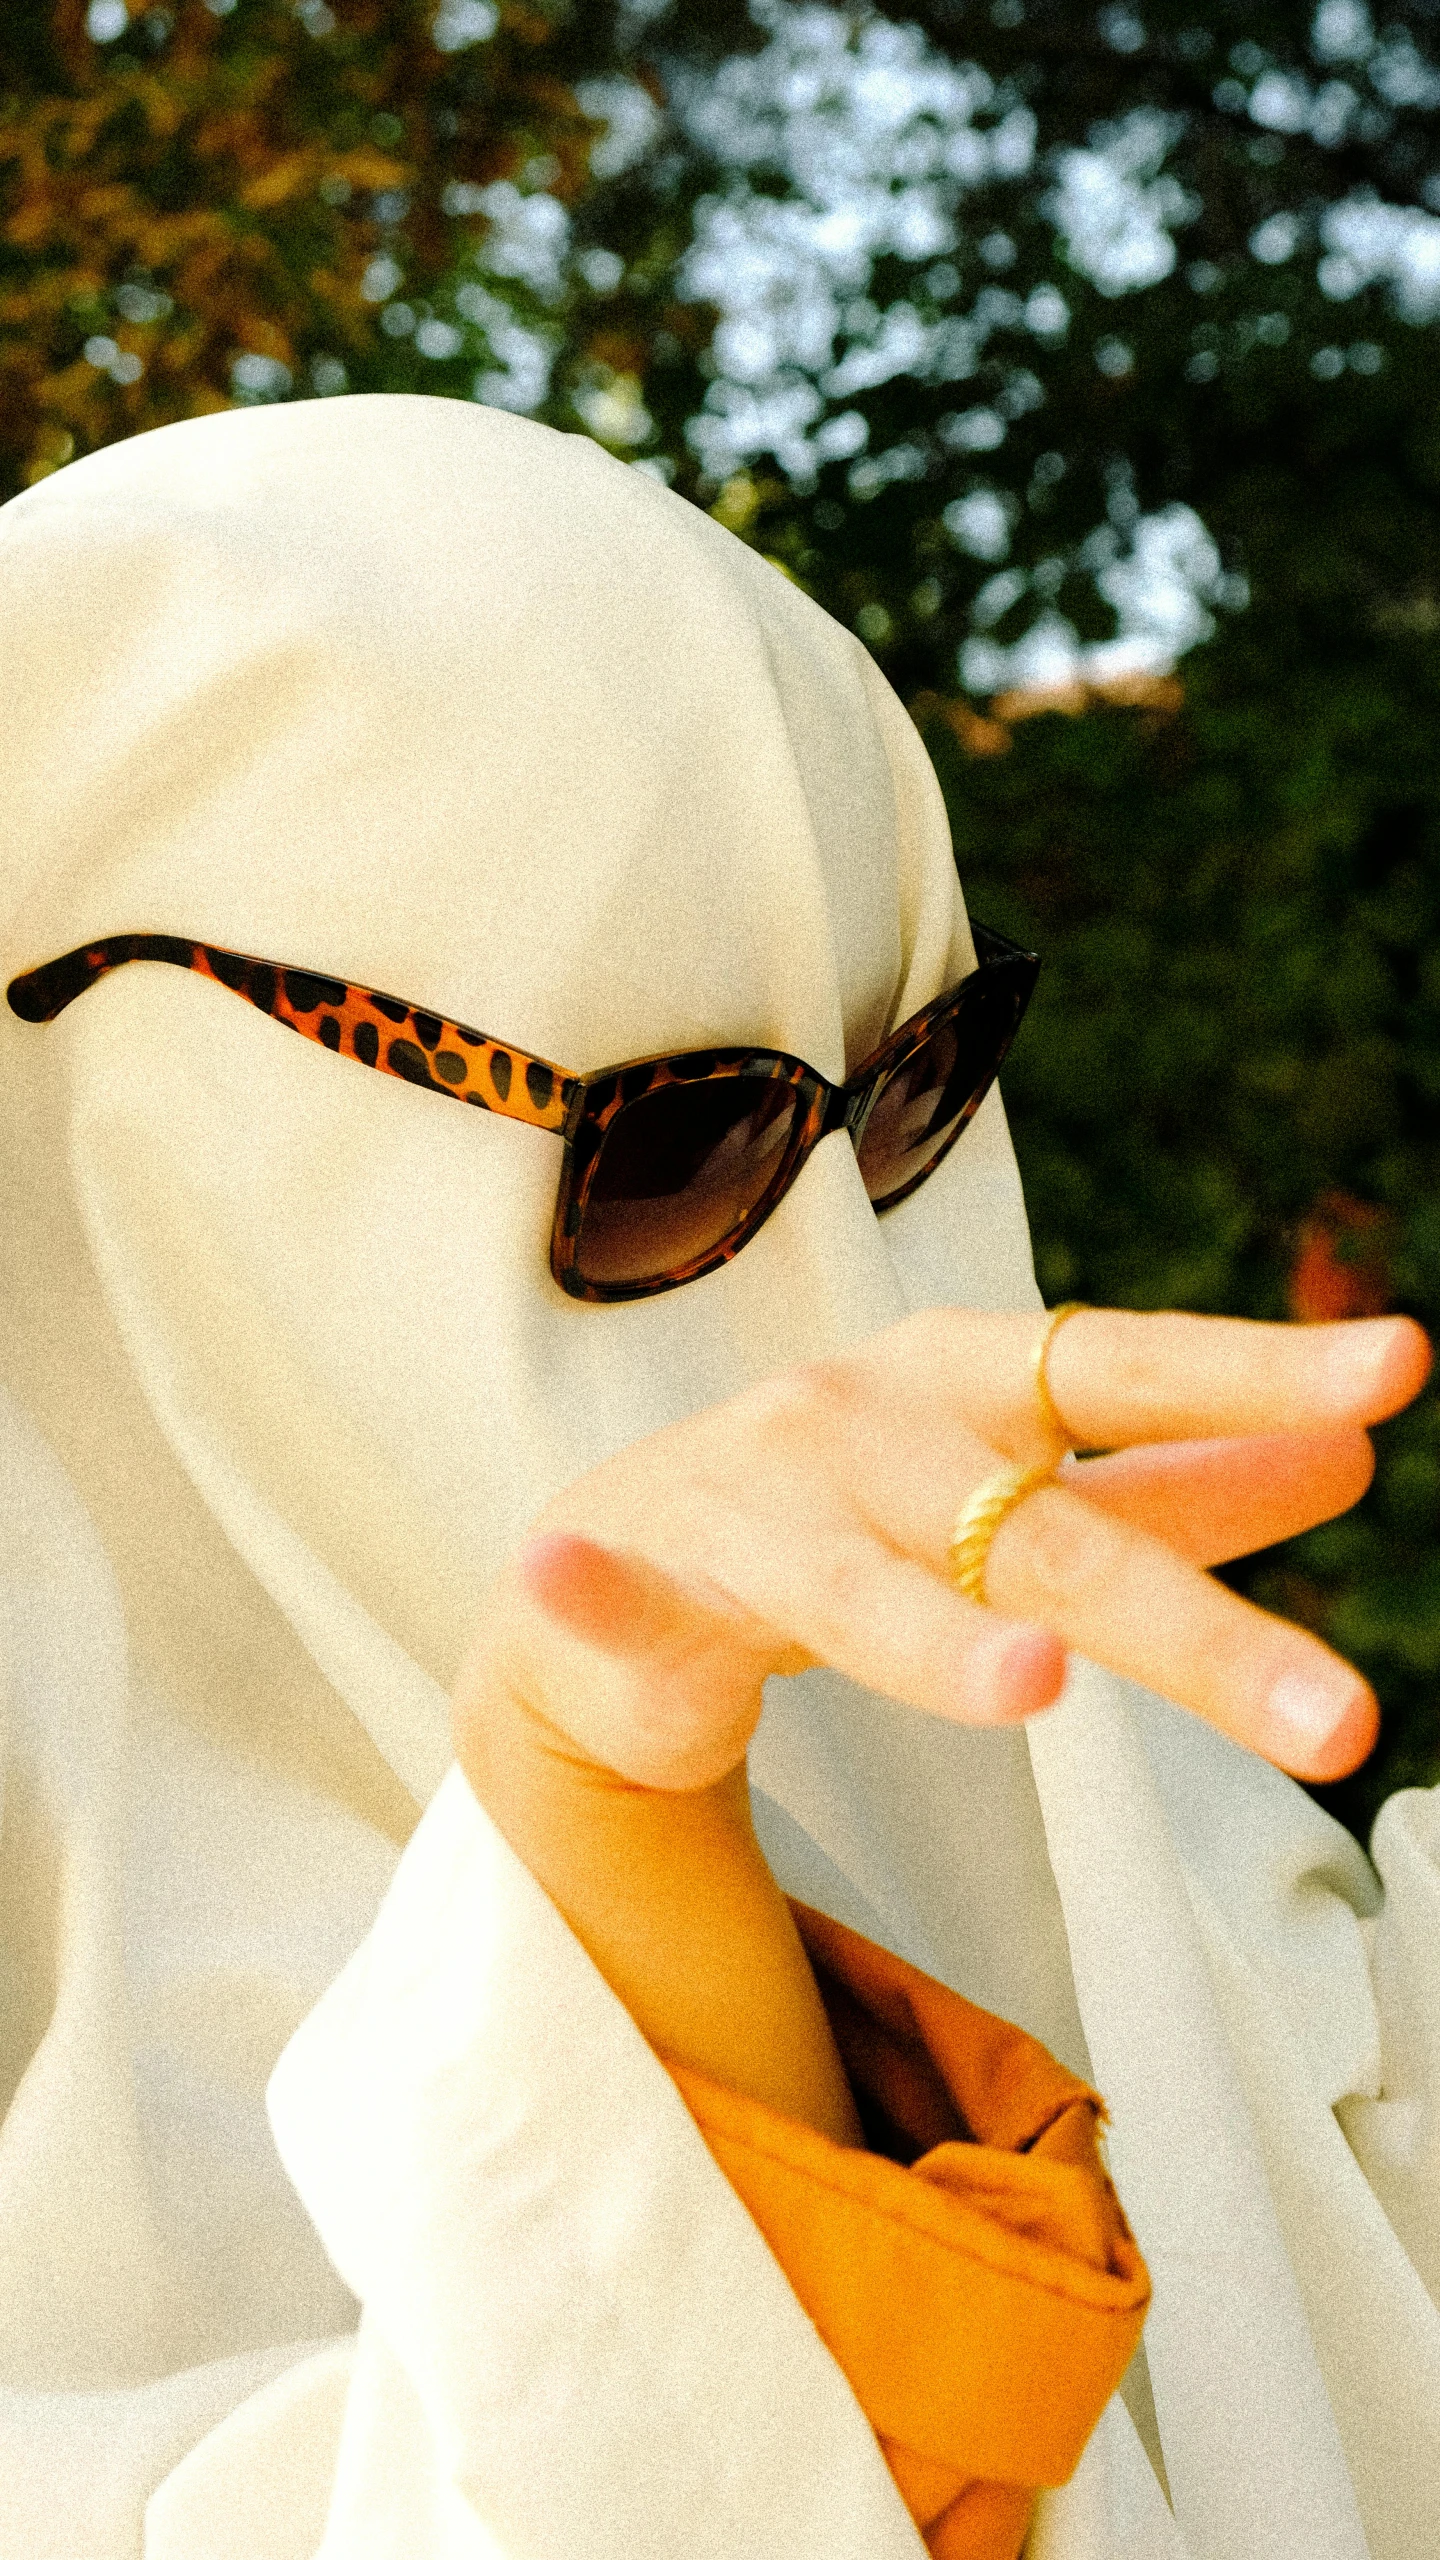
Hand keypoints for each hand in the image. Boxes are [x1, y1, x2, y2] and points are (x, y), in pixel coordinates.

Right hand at [451, 1307, 1427, 2142]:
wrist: (622, 1566)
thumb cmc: (852, 1519)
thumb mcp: (1013, 1495)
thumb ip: (1171, 1488)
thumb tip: (1357, 1455)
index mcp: (966, 1387)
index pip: (1124, 1373)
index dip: (1251, 1375)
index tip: (1394, 1366)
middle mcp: (863, 1427)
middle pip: (1039, 1532)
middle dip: (1188, 1627)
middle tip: (1340, 1720)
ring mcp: (738, 1504)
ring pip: (848, 1585)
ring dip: (932, 1630)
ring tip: (1034, 1677)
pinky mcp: (622, 1589)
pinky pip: (604, 1594)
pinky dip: (589, 1588)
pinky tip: (565, 1570)